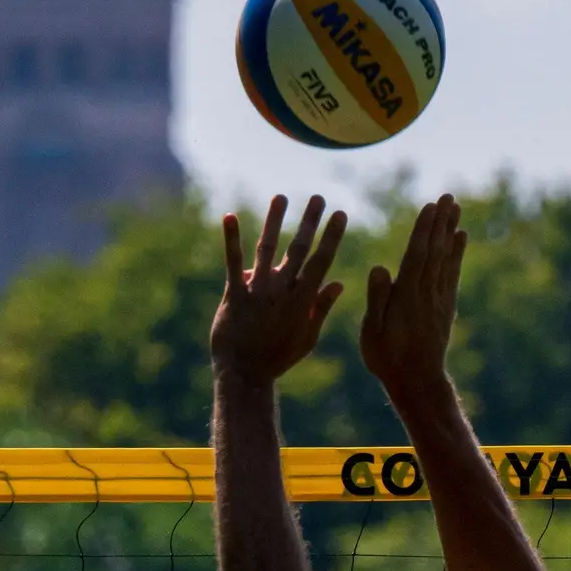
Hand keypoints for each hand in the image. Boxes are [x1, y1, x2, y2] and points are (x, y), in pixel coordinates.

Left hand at [211, 194, 347, 386]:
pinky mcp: (235, 294)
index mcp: (302, 301)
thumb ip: (320, 308)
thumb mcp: (306, 337)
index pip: (321, 262)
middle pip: (298, 249)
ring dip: (274, 221)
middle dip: (309, 222)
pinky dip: (231, 239)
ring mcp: (258, 291)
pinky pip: (233, 262)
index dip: (331, 237)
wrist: (244, 374)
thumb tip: (338, 283)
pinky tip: (229, 216)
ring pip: (267, 248)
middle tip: (318, 197)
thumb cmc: (277, 357)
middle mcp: (282, 291)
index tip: (341, 214)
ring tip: (281, 196)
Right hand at [360, 194, 467, 399]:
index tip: (430, 207)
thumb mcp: (372, 332)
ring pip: (446, 258)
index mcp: (407, 297)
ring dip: (450, 231)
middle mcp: (427, 294)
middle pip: (435, 251)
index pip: (417, 256)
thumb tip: (380, 267)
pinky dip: (457, 253)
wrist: (417, 382)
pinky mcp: (445, 306)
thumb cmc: (387, 358)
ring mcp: (439, 299)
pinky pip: (452, 273)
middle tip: (448, 196)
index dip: (424, 230)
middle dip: (440, 222)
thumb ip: (378, 299)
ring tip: (456, 208)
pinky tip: (460, 238)